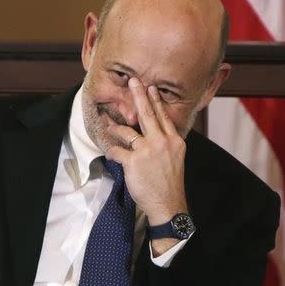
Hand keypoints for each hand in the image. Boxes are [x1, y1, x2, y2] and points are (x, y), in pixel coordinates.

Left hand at [105, 77, 188, 226]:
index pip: (163, 116)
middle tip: (133, 81)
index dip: (156, 101)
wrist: (168, 204)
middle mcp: (162, 142)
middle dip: (139, 95)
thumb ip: (167, 143)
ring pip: (127, 131)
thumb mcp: (176, 158)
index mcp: (174, 140)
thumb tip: (157, 132)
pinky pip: (117, 151)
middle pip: (148, 114)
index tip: (151, 88)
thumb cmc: (170, 182)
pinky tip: (110, 153)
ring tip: (108, 124)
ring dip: (115, 127)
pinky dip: (112, 151)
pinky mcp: (133, 161)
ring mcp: (147, 150)